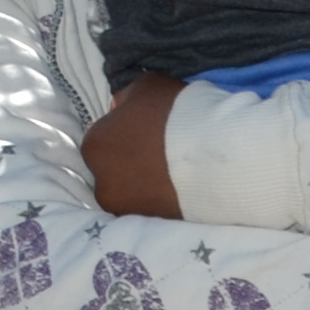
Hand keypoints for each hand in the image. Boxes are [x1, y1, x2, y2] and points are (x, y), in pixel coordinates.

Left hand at [83, 73, 182, 215]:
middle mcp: (100, 182)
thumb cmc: (177, 113)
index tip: (150, 128)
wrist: (215, 154)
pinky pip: (153, 206)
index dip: (127, 130)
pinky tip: (184, 186)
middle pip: (114, 168)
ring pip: (132, 191)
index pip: (104, 136)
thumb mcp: (147, 85)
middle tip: (162, 151)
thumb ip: (126, 99)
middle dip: (131, 161)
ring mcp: (126, 207)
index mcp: (94, 145)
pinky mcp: (151, 223)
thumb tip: (118, 110)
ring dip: (146, 183)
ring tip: (176, 172)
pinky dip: (163, 198)